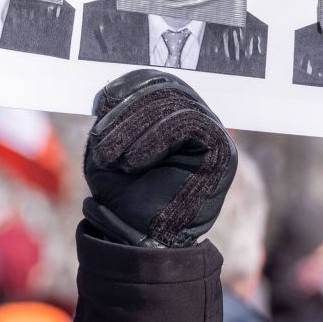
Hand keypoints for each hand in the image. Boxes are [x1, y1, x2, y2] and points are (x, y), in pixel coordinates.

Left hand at [81, 70, 236, 248]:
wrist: (139, 240)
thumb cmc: (123, 198)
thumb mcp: (106, 148)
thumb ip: (112, 117)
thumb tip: (112, 88)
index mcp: (173, 119)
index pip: (159, 82)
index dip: (130, 84)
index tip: (100, 102)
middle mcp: (198, 124)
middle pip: (167, 87)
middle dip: (127, 107)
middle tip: (101, 141)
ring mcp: (213, 136)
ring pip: (175, 101)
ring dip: (134, 125)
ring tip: (111, 157)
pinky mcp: (222, 152)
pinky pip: (190, 121)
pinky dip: (154, 136)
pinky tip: (132, 162)